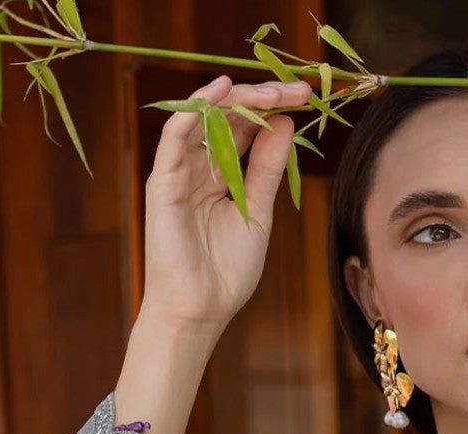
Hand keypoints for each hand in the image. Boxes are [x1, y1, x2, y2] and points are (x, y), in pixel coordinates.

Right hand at [140, 73, 312, 334]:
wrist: (200, 311)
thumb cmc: (226, 272)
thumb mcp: (257, 213)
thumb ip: (267, 169)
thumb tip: (285, 123)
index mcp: (221, 175)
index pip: (245, 128)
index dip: (273, 108)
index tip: (305, 97)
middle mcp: (198, 167)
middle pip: (228, 117)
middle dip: (263, 97)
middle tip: (296, 88)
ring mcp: (178, 172)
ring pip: (204, 118)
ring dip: (238, 98)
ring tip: (272, 90)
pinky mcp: (162, 182)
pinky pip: (175, 136)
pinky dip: (195, 109)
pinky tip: (221, 90)